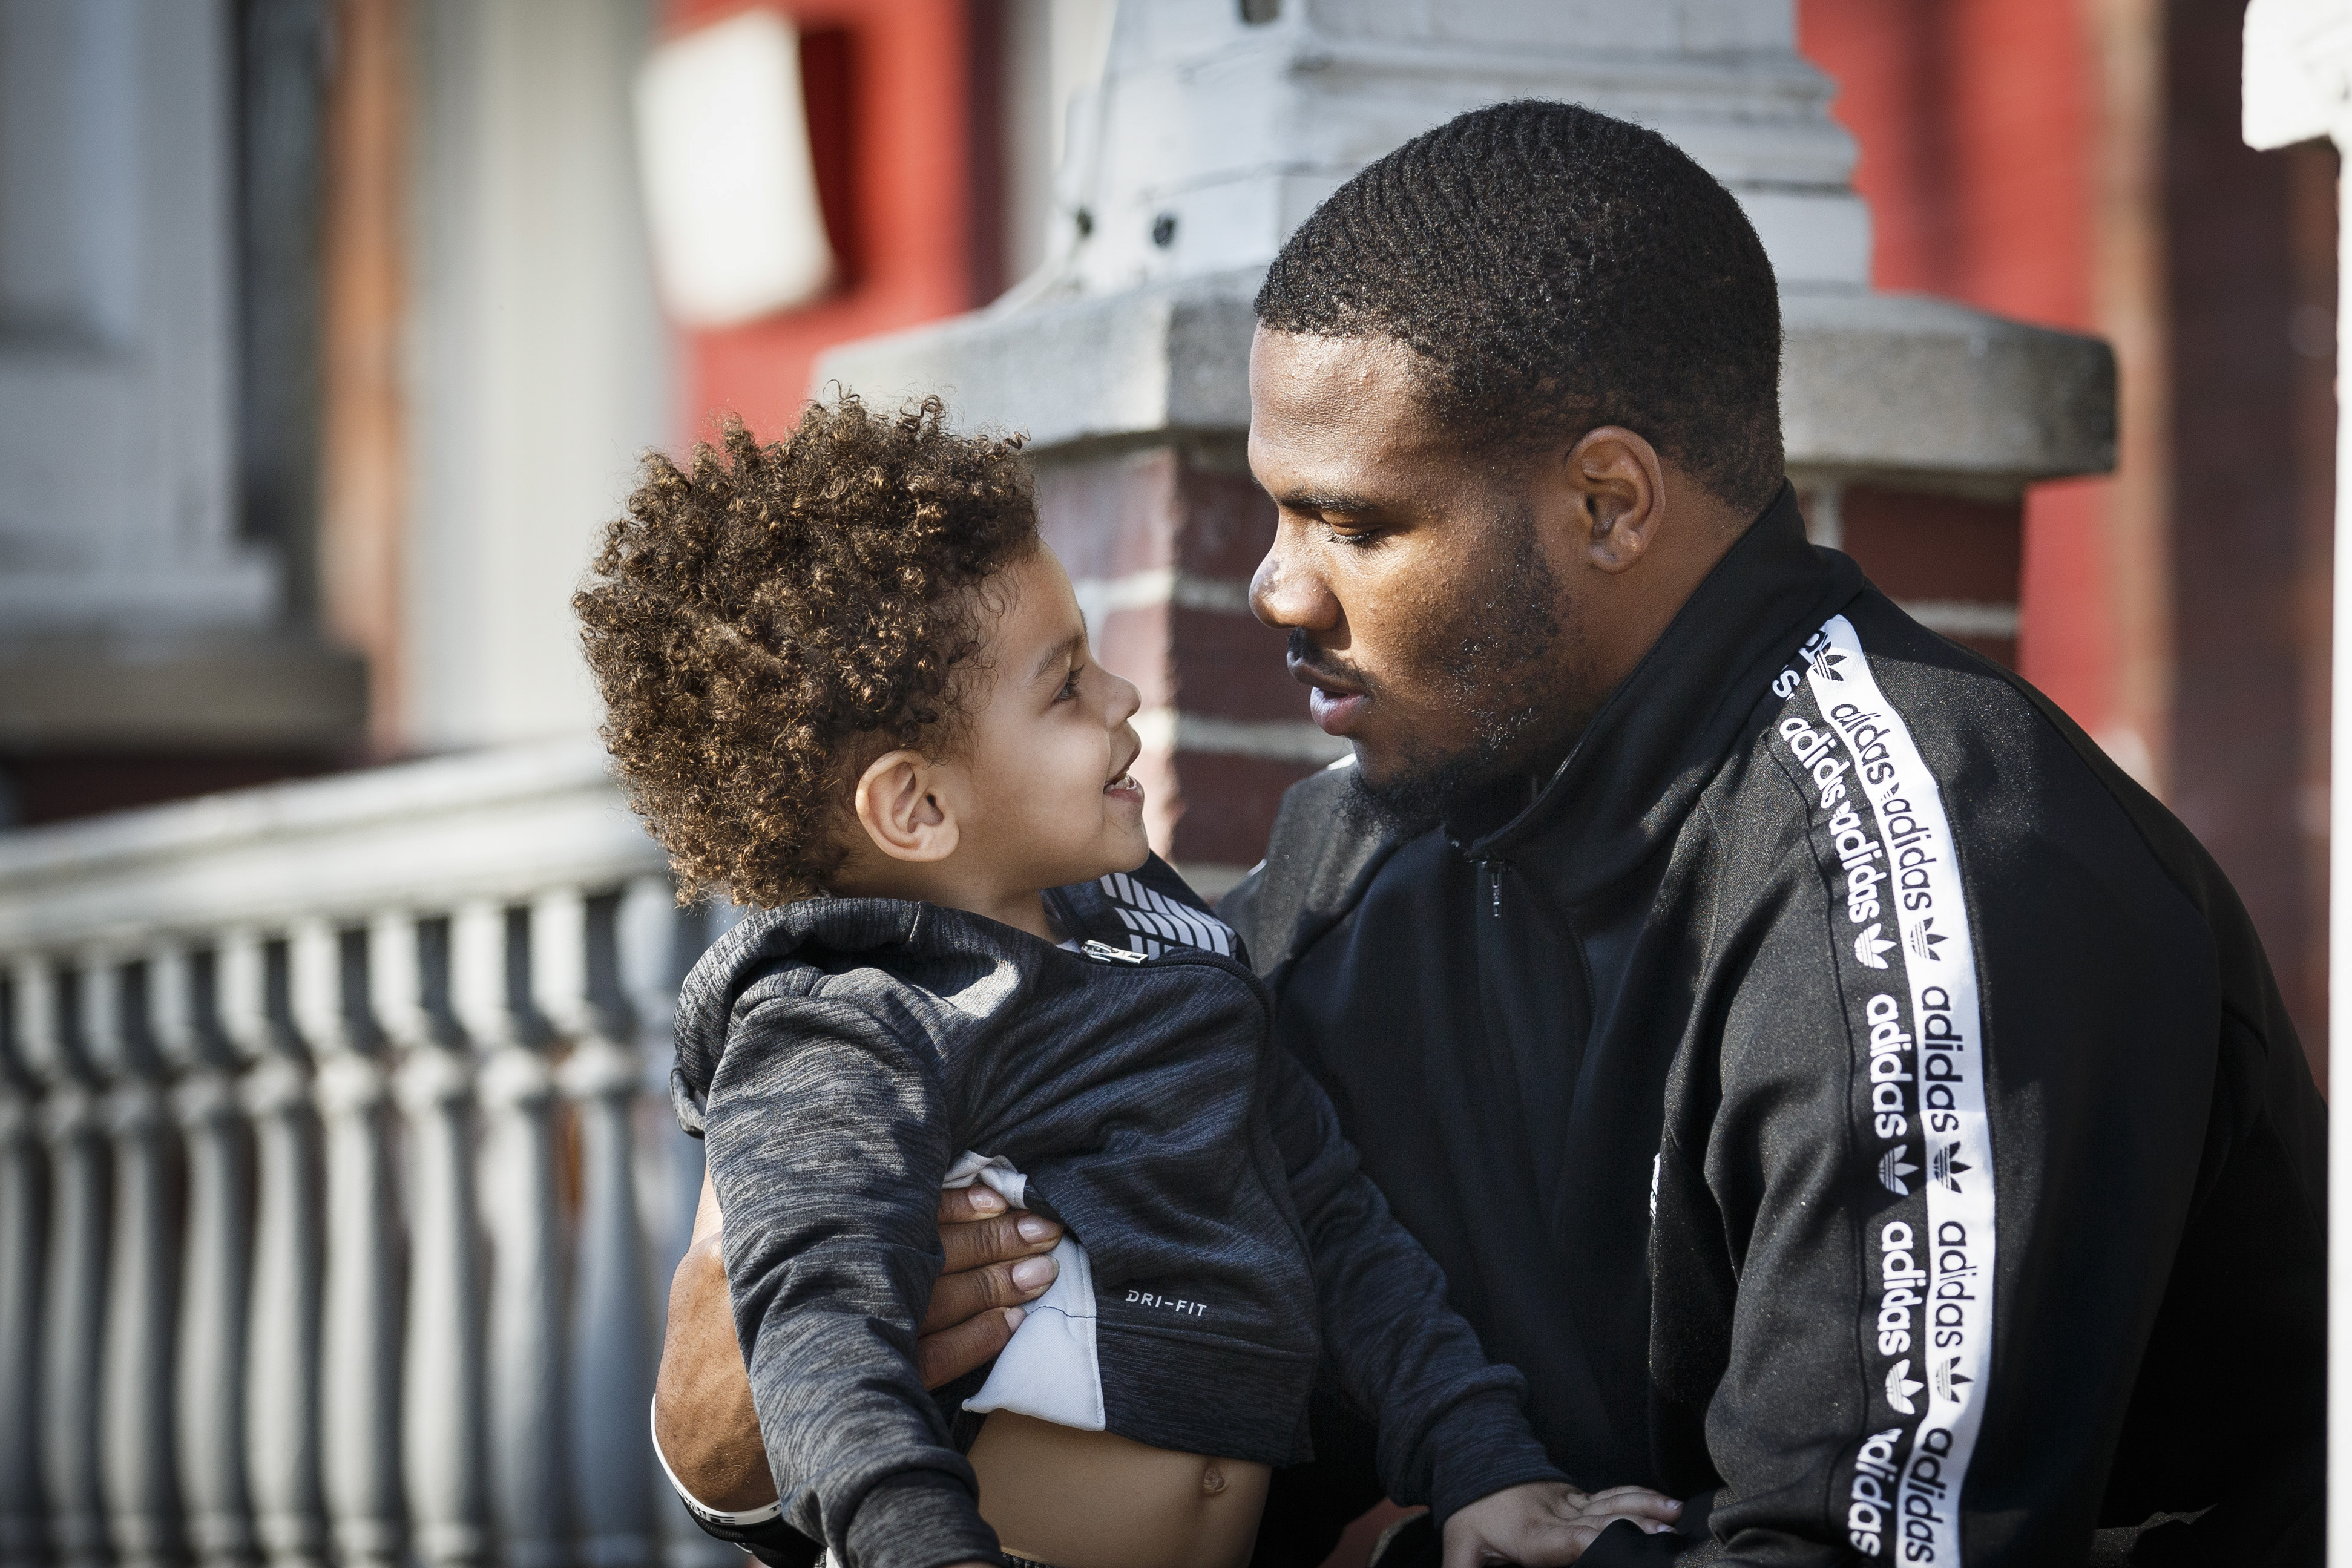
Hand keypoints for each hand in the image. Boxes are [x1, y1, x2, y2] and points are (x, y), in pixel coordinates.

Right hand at [649, 1174, 1064, 1511]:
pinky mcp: (862, 1395)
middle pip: (922, 1258)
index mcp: (782, 1251)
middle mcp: (816, 1296)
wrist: (698, 1441)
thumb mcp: (709, 1259)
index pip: (881, 1214)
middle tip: (1042, 1221)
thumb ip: (745, 1199)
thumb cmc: (710, 1333)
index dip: (945, 1200)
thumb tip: (779, 1135)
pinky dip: (976, 1342)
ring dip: (997, 1287)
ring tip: (1043, 1267)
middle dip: (989, 1238)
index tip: (995, 1186)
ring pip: (936, 1309)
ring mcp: (843, 1351)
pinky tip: (1012, 1323)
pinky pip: (934, 1365)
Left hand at [1441, 1481, 1681, 1567]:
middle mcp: (1558, 1514)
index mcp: (1532, 1532)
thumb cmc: (1470, 1514)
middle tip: (1670, 1539)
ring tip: (1675, 1516)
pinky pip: (1613, 1496)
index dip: (1596, 1544)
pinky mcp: (1580, 1496)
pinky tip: (1665, 1503)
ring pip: (1613, 1504)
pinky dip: (1641, 1498)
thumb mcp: (1460, 1549)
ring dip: (1646, 1509)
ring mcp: (1572, 1502)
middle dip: (1637, 1531)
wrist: (1475, 1461)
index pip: (1569, 1540)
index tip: (1623, 1548)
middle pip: (1602, 1523)